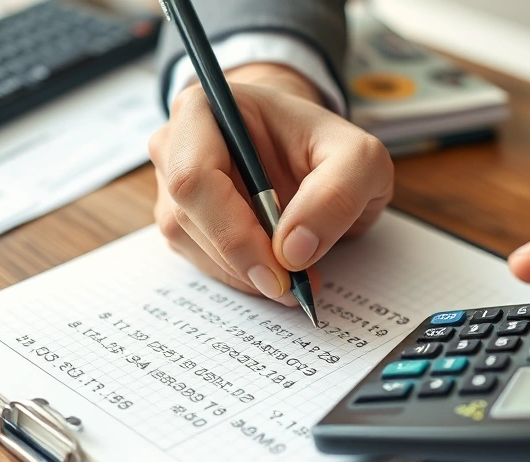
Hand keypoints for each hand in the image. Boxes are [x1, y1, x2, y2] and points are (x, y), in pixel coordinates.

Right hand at [149, 63, 393, 303]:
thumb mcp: (360, 158)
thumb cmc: (324, 143)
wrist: (305, 147)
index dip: (234, 231)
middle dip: (244, 260)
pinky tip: (275, 270)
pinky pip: (200, 262)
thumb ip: (338, 193)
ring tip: (297, 275)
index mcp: (202, 110)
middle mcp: (173, 146)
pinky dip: (240, 276)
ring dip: (244, 274)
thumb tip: (292, 251)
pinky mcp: (180, 222)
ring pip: (191, 248)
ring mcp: (169, 188)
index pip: (194, 178)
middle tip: (294, 284)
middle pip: (186, 219)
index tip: (282, 268)